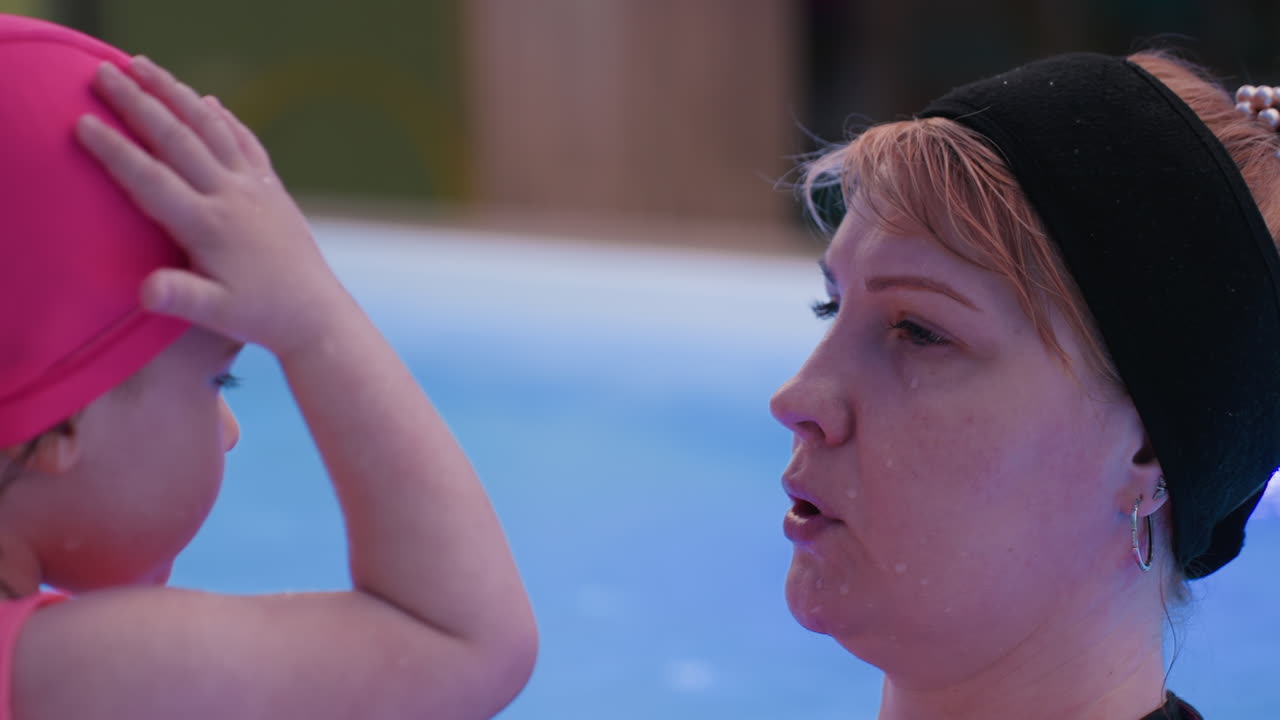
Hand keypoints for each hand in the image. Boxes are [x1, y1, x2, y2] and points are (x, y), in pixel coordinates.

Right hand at [76, 57, 345, 356]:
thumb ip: (180, 298)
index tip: (82, 122)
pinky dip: (225, 118)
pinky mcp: (272, 190)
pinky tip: (208, 101)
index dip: (115, 151)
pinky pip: (246, 143)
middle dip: (138, 103)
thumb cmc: (260, 317)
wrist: (316, 314)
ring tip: (144, 66)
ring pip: (212, 129)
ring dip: (176, 94)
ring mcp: (255, 188)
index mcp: (209, 226)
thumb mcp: (217, 314)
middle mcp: (232, 197)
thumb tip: (144, 291)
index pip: (151, 180)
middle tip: (103, 72)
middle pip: (177, 139)